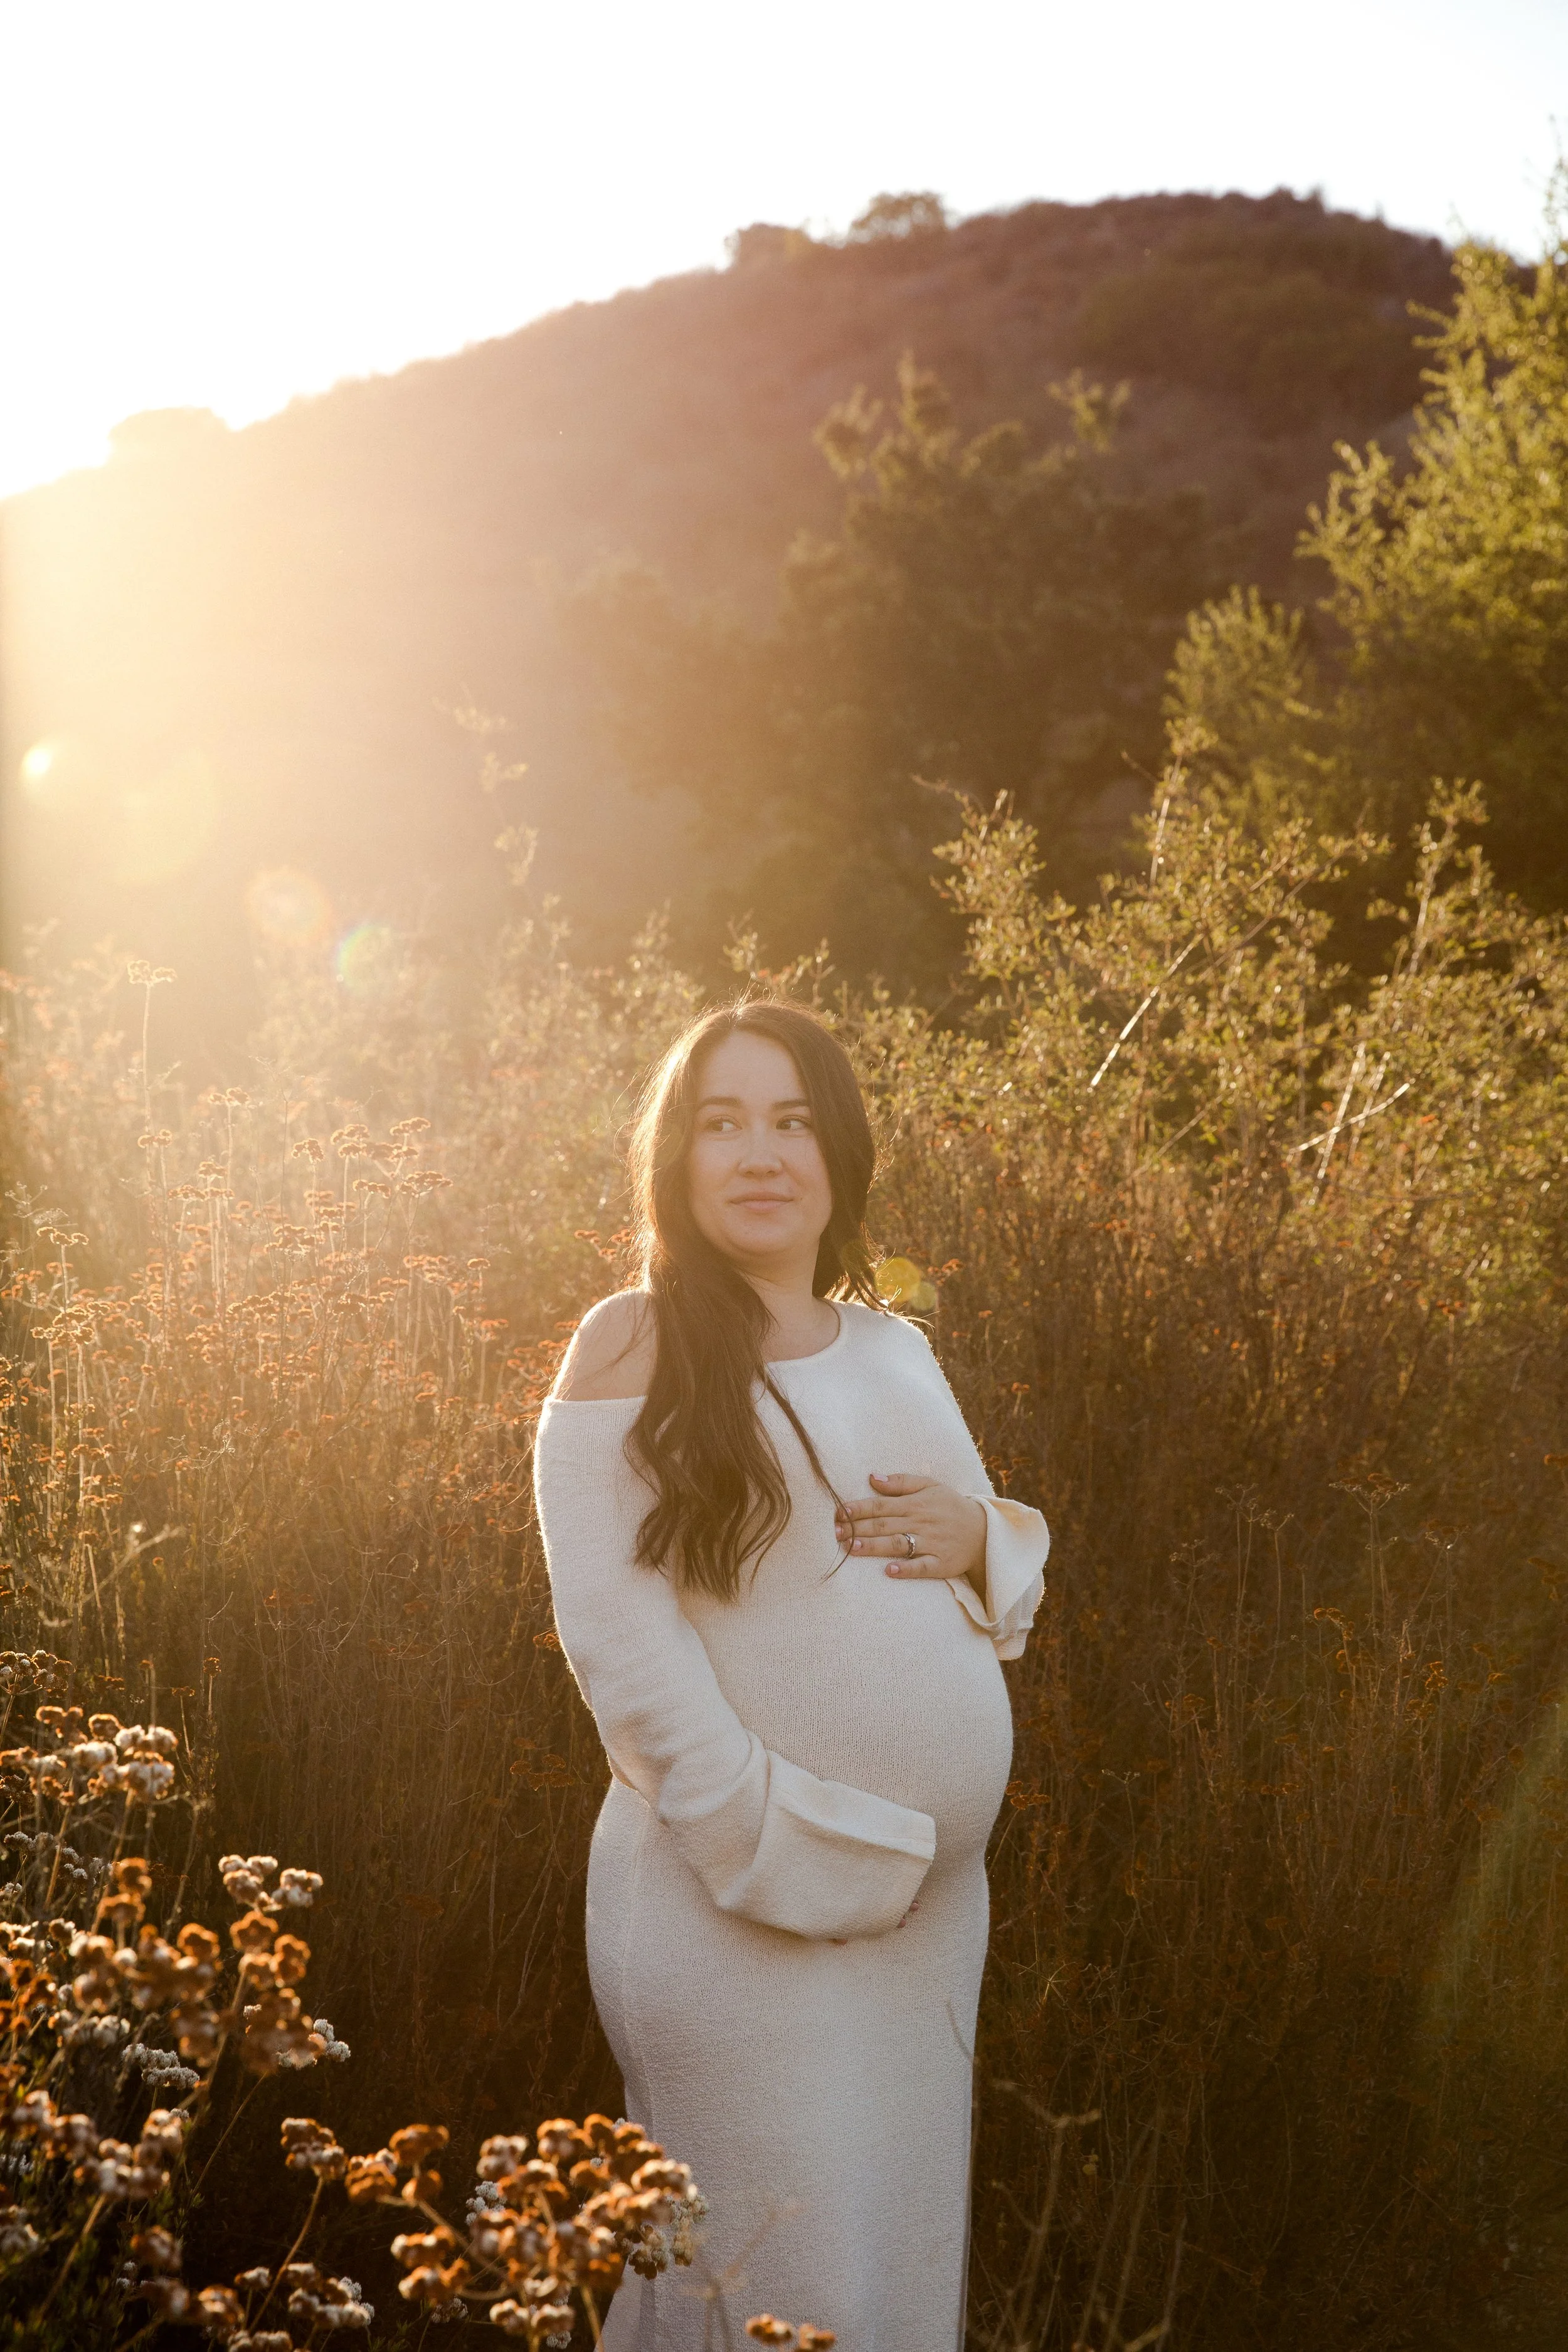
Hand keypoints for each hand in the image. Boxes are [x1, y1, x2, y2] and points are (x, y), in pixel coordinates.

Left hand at [834, 1472, 987, 1597]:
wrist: (984, 1530)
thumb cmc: (950, 1505)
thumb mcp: (930, 1485)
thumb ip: (901, 1482)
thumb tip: (872, 1477)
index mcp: (915, 1503)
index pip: (881, 1504)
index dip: (858, 1508)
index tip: (838, 1511)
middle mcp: (921, 1522)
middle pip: (885, 1524)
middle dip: (858, 1528)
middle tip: (834, 1533)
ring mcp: (932, 1544)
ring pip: (899, 1544)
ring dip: (875, 1546)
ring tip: (852, 1548)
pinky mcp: (942, 1563)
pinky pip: (923, 1567)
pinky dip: (907, 1569)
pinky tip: (890, 1571)